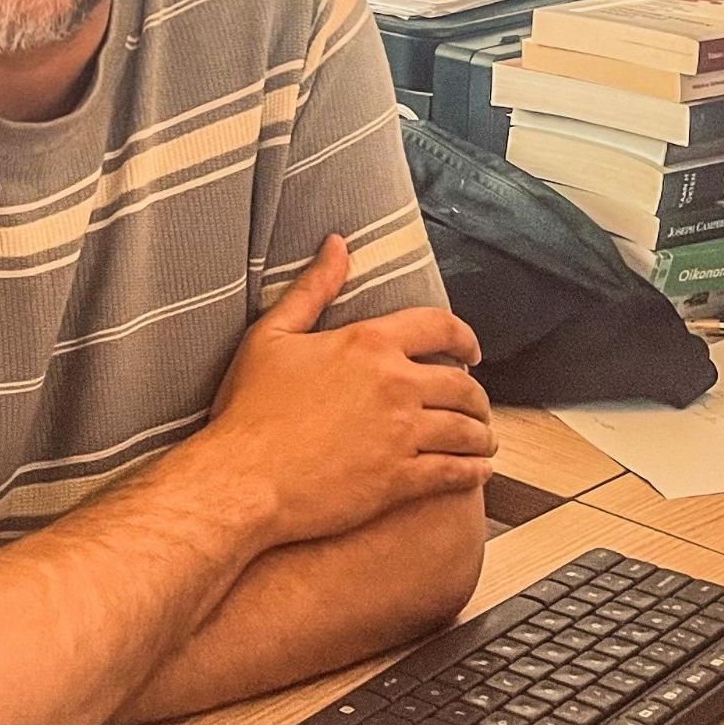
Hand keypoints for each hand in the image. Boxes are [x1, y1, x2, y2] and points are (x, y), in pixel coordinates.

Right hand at [201, 236, 495, 547]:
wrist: (241, 479)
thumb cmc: (249, 410)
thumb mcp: (273, 335)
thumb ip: (313, 288)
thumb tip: (337, 244)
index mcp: (369, 343)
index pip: (439, 326)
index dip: (464, 337)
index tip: (472, 351)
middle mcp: (395, 384)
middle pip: (462, 384)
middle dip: (476, 396)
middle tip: (476, 406)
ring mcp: (401, 433)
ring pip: (465, 429)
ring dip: (481, 435)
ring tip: (482, 441)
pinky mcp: (399, 479)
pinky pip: (454, 472)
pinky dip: (473, 471)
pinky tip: (476, 472)